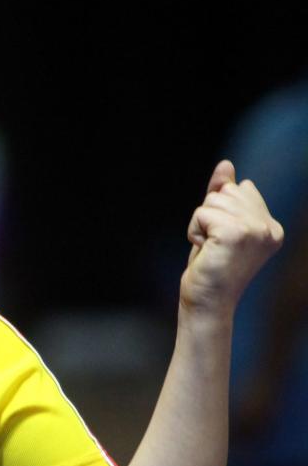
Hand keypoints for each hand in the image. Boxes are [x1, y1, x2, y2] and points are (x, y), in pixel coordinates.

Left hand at [181, 160, 283, 318]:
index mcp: (272, 226)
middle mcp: (269, 228)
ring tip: (209, 249)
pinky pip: (202, 212)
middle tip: (214, 246)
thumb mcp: (217, 225)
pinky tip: (203, 250)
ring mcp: (256, 230)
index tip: (222, 241)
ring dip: (200, 224)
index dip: (219, 210)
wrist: (206, 301)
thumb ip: (223, 196)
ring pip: (212, 201)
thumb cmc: (210, 267)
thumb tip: (226, 165)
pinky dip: (194, 230)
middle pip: (226, 192)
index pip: (241, 188)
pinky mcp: (236, 233)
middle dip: (209, 216)